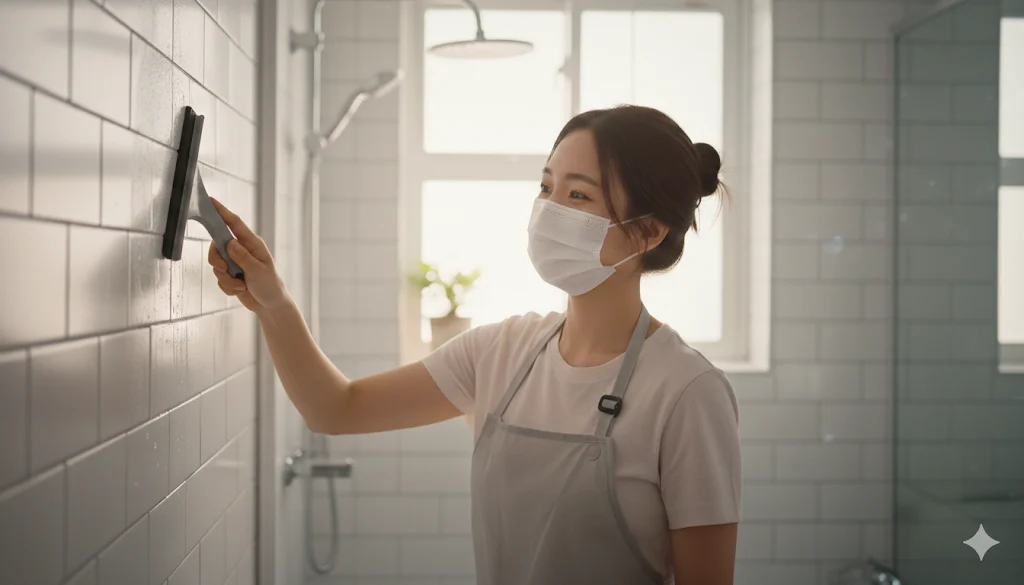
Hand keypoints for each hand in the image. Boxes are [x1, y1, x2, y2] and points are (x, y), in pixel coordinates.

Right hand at [207, 197, 289, 313]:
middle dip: (217, 261)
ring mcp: (235, 262)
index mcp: (252, 244)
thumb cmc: (270, 286)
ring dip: (226, 279)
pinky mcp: (230, 274)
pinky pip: (219, 278)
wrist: (270, 305)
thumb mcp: (258, 271)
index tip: (210, 201)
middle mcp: (242, 250)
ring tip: (241, 285)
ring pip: (216, 265)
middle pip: (217, 246)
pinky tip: (240, 290)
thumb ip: (243, 257)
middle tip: (225, 270)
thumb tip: (230, 242)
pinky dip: (227, 287)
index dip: (222, 212)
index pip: (234, 223)